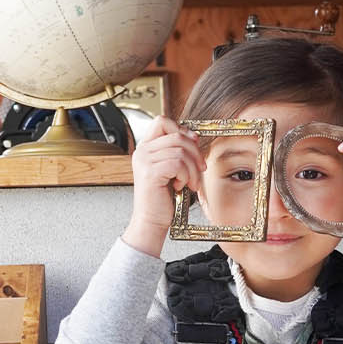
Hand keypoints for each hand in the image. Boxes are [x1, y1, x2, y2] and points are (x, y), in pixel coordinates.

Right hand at [123, 116, 205, 256]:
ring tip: (190, 182)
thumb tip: (194, 137)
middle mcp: (142, 151)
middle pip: (176, 135)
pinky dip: (185, 176)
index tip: (193, 144)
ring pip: (180, 151)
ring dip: (192, 168)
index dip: (181, 129)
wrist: (151, 222)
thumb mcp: (171, 170)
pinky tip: (181, 186)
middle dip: (195, 152)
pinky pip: (177, 164)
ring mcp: (144, 161)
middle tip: (200, 169)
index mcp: (145, 147)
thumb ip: (177, 152)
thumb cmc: (161, 200)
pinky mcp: (150, 173)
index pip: (162, 121)